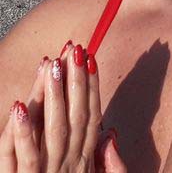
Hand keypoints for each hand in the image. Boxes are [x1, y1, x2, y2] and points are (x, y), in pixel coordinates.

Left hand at [0, 44, 126, 171]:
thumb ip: (105, 162)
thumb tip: (112, 134)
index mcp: (85, 160)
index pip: (92, 116)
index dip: (92, 86)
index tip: (91, 58)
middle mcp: (72, 164)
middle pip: (77, 116)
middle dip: (77, 80)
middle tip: (75, 49)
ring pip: (55, 129)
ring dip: (55, 95)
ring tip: (53, 65)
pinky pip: (26, 156)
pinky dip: (23, 131)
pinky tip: (18, 106)